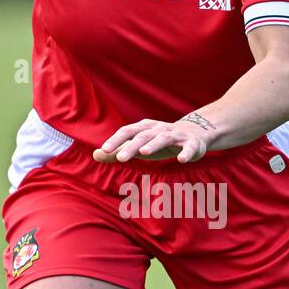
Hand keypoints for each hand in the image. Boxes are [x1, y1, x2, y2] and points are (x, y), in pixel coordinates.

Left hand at [92, 117, 212, 163]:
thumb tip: (95, 155)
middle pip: (142, 136)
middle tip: (120, 158)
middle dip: (131, 146)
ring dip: (153, 144)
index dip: (116, 140)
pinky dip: (186, 153)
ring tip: (143, 152)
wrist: (193, 135)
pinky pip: (189, 148)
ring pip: (163, 138)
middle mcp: (159, 129)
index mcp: (144, 128)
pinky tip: (182, 160)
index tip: (105, 150)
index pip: (127, 132)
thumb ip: (117, 151)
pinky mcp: (191, 143)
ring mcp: (176, 135)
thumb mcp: (138, 147)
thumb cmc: (159, 143)